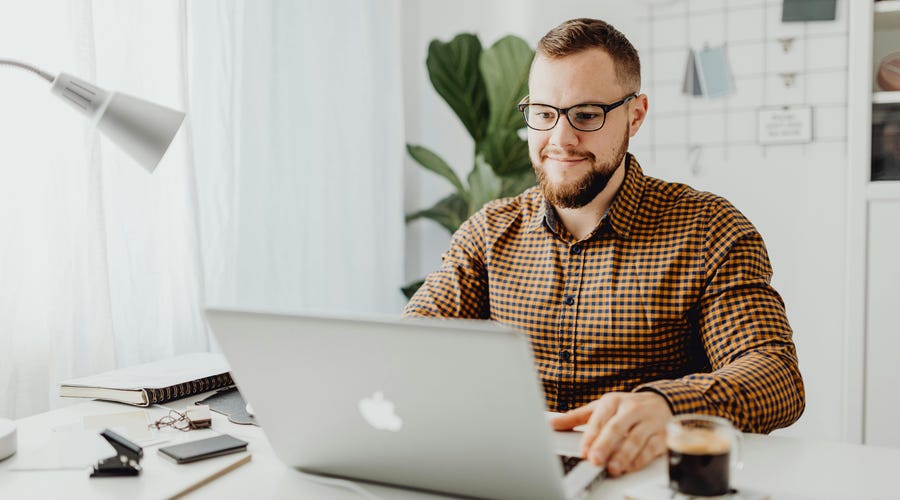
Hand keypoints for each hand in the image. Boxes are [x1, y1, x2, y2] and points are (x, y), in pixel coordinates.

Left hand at [550, 392, 671, 476]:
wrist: (661, 402)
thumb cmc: (626, 407)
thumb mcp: (601, 407)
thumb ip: (576, 417)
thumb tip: (553, 424)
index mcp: (613, 401)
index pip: (599, 420)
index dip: (591, 437)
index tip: (584, 451)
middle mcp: (631, 409)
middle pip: (617, 428)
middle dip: (605, 445)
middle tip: (596, 460)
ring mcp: (648, 421)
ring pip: (636, 438)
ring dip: (624, 455)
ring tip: (613, 467)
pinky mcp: (662, 434)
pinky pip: (652, 447)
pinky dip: (642, 458)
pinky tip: (631, 466)